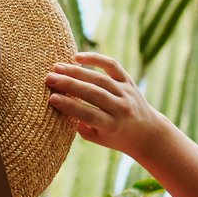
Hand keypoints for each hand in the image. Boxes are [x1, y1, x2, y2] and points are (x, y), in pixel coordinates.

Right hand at [45, 52, 169, 157]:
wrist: (148, 132)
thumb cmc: (117, 137)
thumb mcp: (99, 139)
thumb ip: (82, 126)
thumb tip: (62, 107)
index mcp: (113, 126)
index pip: (89, 114)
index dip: (70, 106)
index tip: (52, 98)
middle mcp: (122, 108)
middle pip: (93, 93)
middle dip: (69, 85)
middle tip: (49, 78)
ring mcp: (126, 92)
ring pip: (100, 78)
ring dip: (77, 72)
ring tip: (57, 68)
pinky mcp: (129, 80)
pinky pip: (112, 65)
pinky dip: (95, 58)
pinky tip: (77, 57)